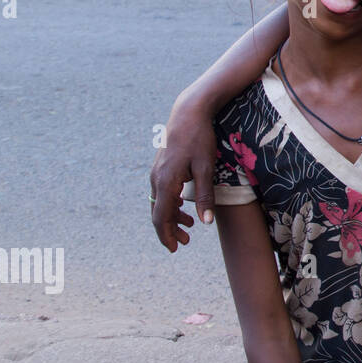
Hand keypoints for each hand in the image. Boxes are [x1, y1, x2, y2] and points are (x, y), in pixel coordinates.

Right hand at [150, 99, 218, 251]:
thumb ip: (205, 196)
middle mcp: (156, 179)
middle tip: (185, 243)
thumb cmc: (199, 139)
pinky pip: (162, 192)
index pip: (162, 217)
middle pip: (158, 213)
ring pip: (160, 203)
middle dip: (170, 230)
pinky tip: (184, 208)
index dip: (167, 235)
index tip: (174, 249)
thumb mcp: (206, 169)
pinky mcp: (161, 167)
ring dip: (173, 217)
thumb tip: (205, 223)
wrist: (188, 113)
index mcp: (165, 182)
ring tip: (189, 228)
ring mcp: (156, 173)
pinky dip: (172, 204)